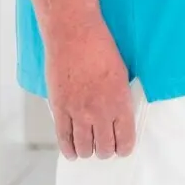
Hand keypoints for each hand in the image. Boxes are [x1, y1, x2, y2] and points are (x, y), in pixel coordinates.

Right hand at [45, 18, 135, 159]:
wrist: (74, 33)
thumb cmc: (99, 46)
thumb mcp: (121, 73)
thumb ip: (120, 98)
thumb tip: (119, 116)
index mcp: (120, 102)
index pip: (125, 140)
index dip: (124, 148)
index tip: (122, 148)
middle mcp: (100, 111)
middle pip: (105, 148)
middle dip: (106, 150)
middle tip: (105, 144)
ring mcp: (78, 112)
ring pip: (85, 148)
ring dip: (89, 150)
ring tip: (89, 146)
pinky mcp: (59, 109)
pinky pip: (63, 139)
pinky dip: (69, 149)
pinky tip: (72, 151)